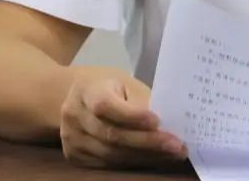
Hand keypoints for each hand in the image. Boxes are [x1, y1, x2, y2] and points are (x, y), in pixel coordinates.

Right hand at [59, 71, 187, 168]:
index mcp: (86, 90)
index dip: (131, 116)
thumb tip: (168, 123)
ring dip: (145, 156)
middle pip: (111, 135)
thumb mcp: (123, 83)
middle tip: (176, 145)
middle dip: (147, 142)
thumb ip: (140, 101)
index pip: (105, 105)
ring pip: (111, 154)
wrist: (77, 98)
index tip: (157, 121)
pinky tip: (154, 158)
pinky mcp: (75, 157)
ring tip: (171, 154)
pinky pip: (108, 165)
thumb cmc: (108, 86)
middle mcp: (74, 116)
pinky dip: (134, 162)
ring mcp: (72, 139)